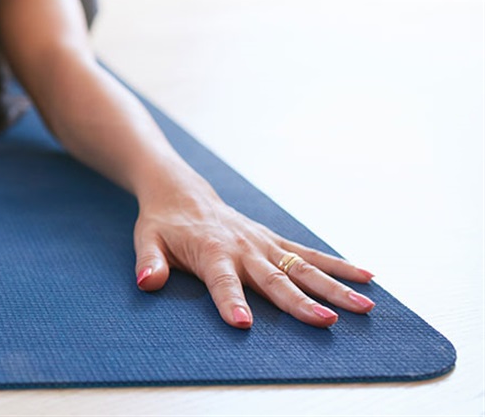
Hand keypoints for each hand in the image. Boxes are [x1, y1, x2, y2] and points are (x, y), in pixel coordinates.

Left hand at [132, 178, 374, 328]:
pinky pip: (309, 254)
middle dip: (300, 302)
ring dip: (333, 287)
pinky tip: (367, 277)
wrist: (181, 191)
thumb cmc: (163, 223)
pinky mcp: (274, 241)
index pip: (222, 282)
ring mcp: (263, 244)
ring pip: (302, 268)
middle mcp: (243, 248)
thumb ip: (149, 262)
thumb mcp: (147, 240)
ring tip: (363, 307)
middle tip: (325, 322)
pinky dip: (338, 265)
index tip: (244, 324)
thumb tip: (147, 281)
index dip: (231, 302)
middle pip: (274, 279)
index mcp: (211, 252)